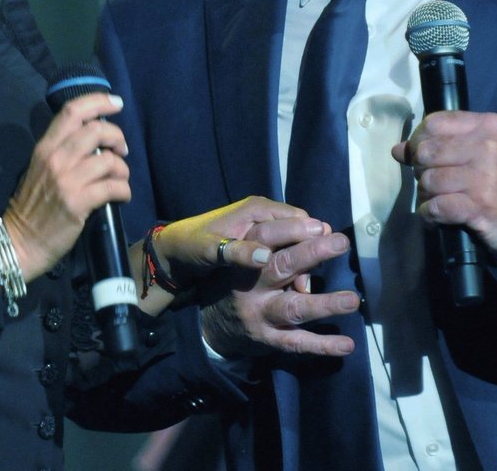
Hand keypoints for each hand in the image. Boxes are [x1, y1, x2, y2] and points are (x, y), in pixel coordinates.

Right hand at [2, 92, 128, 280]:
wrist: (21, 242)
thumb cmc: (33, 205)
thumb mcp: (40, 168)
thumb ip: (63, 149)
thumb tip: (96, 136)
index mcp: (45, 147)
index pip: (72, 111)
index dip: (98, 101)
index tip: (116, 103)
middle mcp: (55, 159)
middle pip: (96, 130)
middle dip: (117, 136)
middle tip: (121, 150)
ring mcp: (67, 181)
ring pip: (109, 160)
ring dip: (122, 168)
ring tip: (119, 178)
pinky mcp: (78, 203)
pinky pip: (113, 187)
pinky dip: (124, 190)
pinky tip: (121, 195)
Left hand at [150, 196, 318, 277]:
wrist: (175, 251)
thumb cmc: (191, 246)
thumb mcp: (210, 250)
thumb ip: (237, 252)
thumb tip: (265, 257)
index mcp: (256, 209)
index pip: (297, 219)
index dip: (312, 238)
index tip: (320, 262)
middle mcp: (263, 214)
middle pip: (301, 228)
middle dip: (310, 252)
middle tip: (309, 280)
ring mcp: (262, 226)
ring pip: (295, 240)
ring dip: (302, 260)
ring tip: (301, 286)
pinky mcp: (259, 240)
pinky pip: (285, 247)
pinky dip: (291, 263)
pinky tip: (291, 283)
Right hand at [200, 220, 359, 358]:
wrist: (212, 322)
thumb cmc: (244, 279)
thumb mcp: (252, 257)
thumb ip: (284, 245)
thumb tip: (325, 233)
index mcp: (246, 257)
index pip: (266, 237)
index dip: (292, 230)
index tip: (320, 225)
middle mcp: (251, 284)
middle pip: (281, 266)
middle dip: (312, 253)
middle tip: (341, 242)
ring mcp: (259, 314)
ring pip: (292, 308)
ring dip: (324, 304)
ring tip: (352, 300)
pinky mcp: (267, 339)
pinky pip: (296, 342)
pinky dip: (323, 345)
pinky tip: (347, 345)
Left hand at [392, 109, 496, 256]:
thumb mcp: (481, 151)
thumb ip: (443, 144)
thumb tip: (399, 149)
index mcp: (488, 126)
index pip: (433, 123)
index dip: (419, 141)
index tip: (422, 157)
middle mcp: (488, 147)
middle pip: (426, 152)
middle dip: (421, 170)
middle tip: (432, 183)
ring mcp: (485, 178)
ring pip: (429, 181)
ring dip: (426, 195)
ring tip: (437, 201)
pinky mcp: (481, 207)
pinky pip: (436, 207)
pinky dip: (430, 214)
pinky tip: (437, 216)